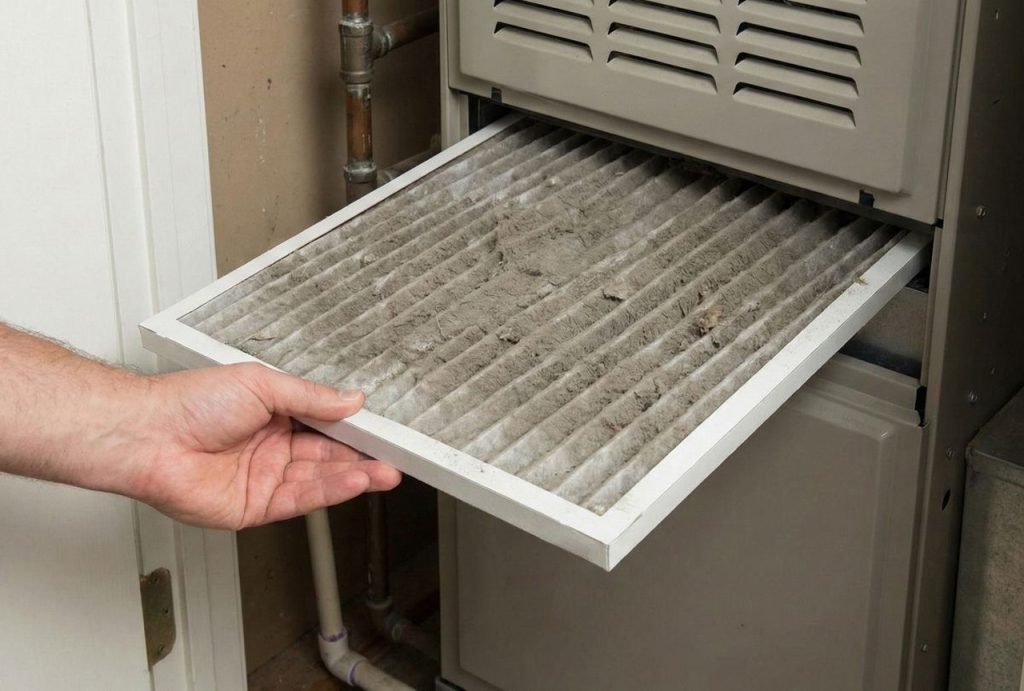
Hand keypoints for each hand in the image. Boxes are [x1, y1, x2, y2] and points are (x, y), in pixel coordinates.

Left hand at [128, 363, 400, 528]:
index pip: (324, 423)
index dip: (353, 427)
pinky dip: (330, 491)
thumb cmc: (190, 402)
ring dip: (354, 476)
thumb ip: (311, 397)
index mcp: (272, 414)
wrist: (149, 436)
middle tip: (395, 454)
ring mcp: (263, 479)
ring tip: (386, 471)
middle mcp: (271, 447)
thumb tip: (350, 400)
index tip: (382, 428)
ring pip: (319, 479)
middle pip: (327, 455)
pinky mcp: (254, 507)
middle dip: (362, 456)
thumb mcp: (262, 385)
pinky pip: (300, 500)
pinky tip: (354, 480)